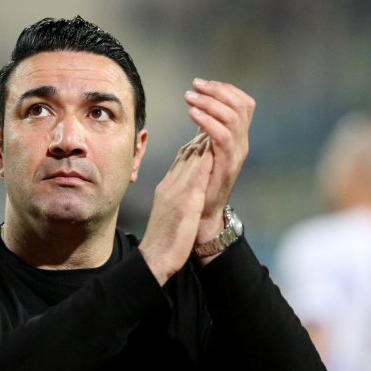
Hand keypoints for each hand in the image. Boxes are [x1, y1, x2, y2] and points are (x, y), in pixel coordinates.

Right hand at [138, 133, 212, 285]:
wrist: (154, 258)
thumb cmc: (164, 238)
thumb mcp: (170, 210)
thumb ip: (177, 194)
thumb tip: (188, 183)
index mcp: (169, 186)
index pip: (184, 157)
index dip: (197, 140)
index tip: (208, 126)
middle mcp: (171, 184)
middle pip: (188, 152)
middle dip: (202, 133)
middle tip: (215, 113)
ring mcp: (176, 191)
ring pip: (191, 159)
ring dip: (204, 140)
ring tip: (216, 122)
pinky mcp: (184, 202)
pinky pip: (196, 177)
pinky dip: (204, 161)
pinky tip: (213, 149)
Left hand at [184, 79, 254, 242]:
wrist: (202, 213)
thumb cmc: (200, 181)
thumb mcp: (204, 148)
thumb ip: (206, 128)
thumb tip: (201, 105)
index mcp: (237, 137)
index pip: (243, 102)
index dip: (224, 89)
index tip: (201, 83)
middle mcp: (241, 143)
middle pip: (242, 105)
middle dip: (217, 91)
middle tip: (194, 87)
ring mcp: (236, 154)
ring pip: (233, 117)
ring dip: (210, 103)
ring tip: (190, 98)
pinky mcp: (226, 165)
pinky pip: (222, 136)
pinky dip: (207, 121)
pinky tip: (192, 114)